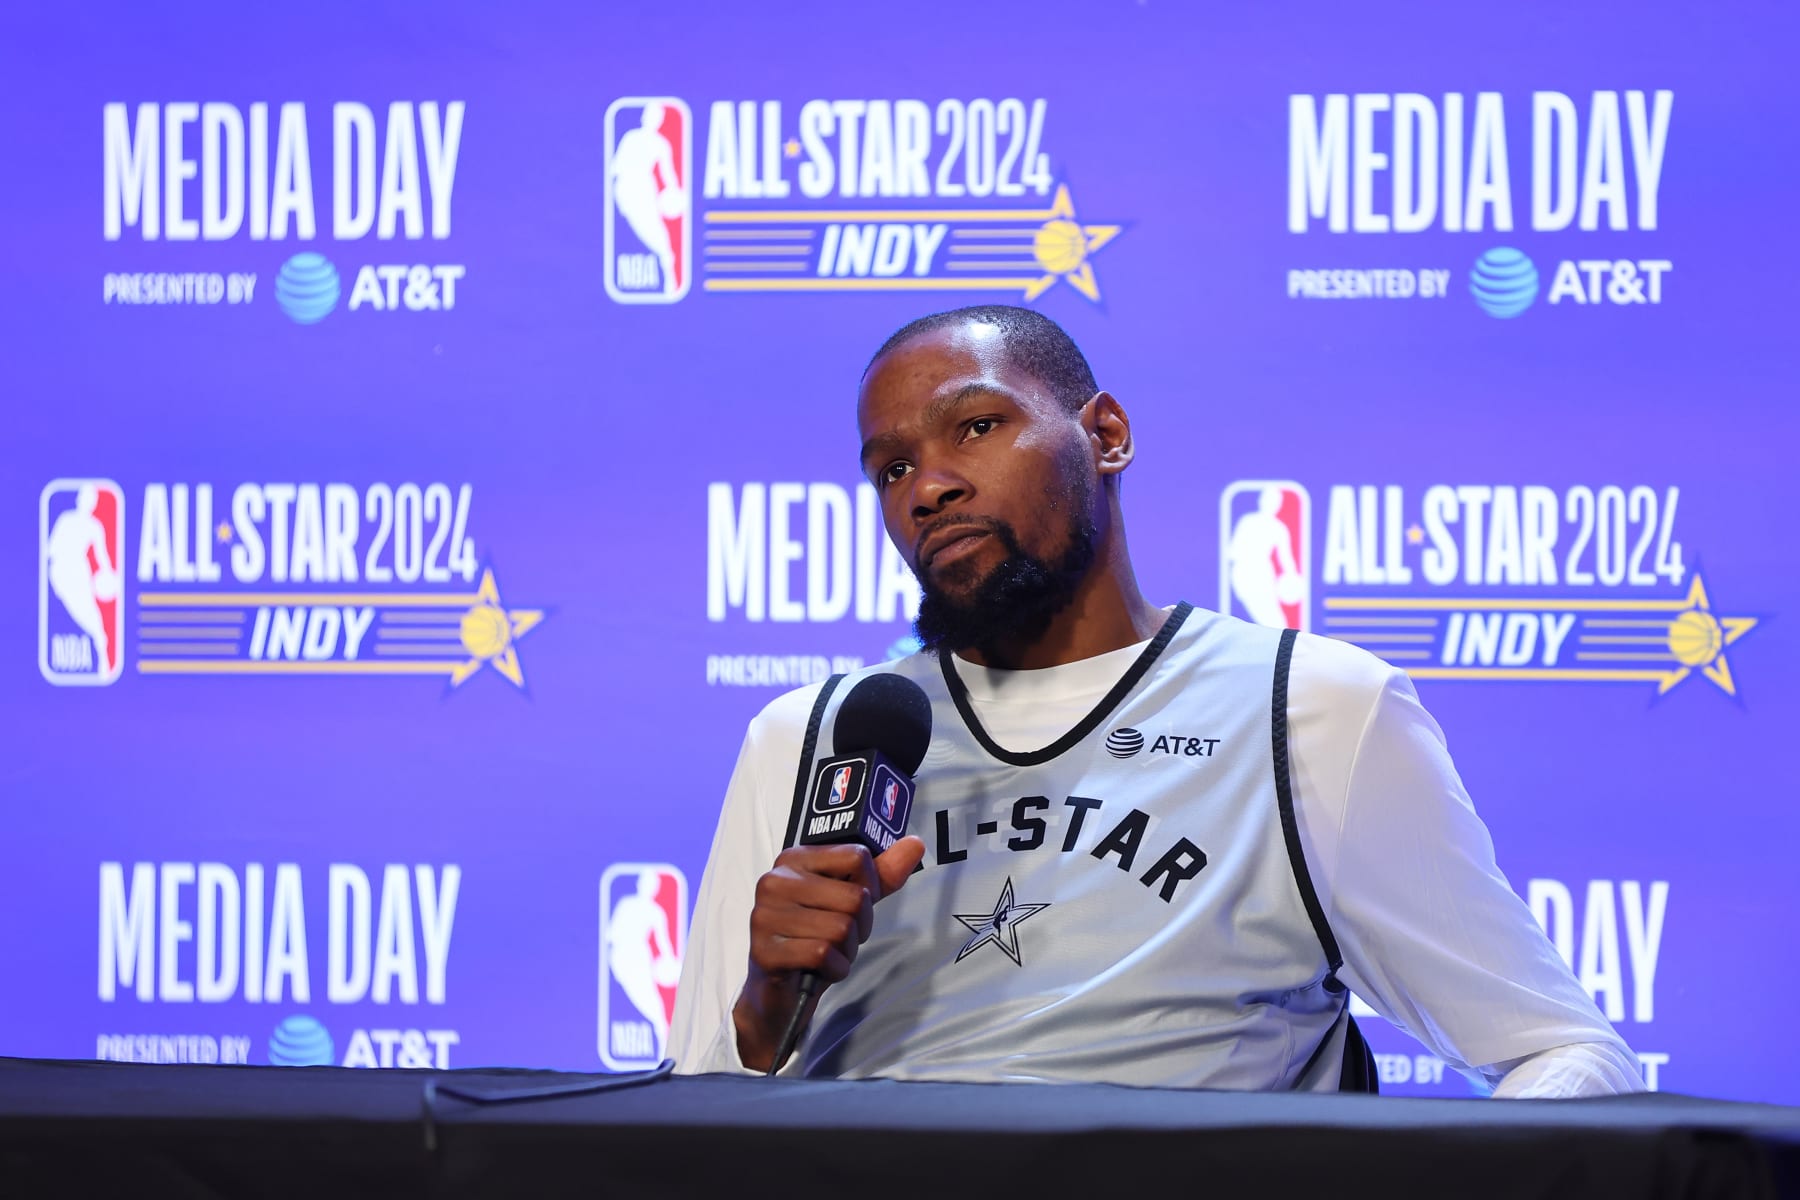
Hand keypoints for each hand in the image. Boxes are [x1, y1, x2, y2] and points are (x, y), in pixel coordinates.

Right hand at [732, 836, 925, 1071]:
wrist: (781, 990)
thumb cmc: (814, 936)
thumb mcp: (849, 901)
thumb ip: (881, 874)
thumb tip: (914, 844)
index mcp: (795, 858)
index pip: (857, 856)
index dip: (869, 887)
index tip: (852, 904)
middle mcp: (775, 880)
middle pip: (854, 897)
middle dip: (859, 926)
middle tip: (839, 937)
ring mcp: (766, 915)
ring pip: (841, 928)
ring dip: (846, 950)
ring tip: (827, 952)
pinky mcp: (765, 950)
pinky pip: (823, 954)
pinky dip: (834, 968)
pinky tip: (820, 968)